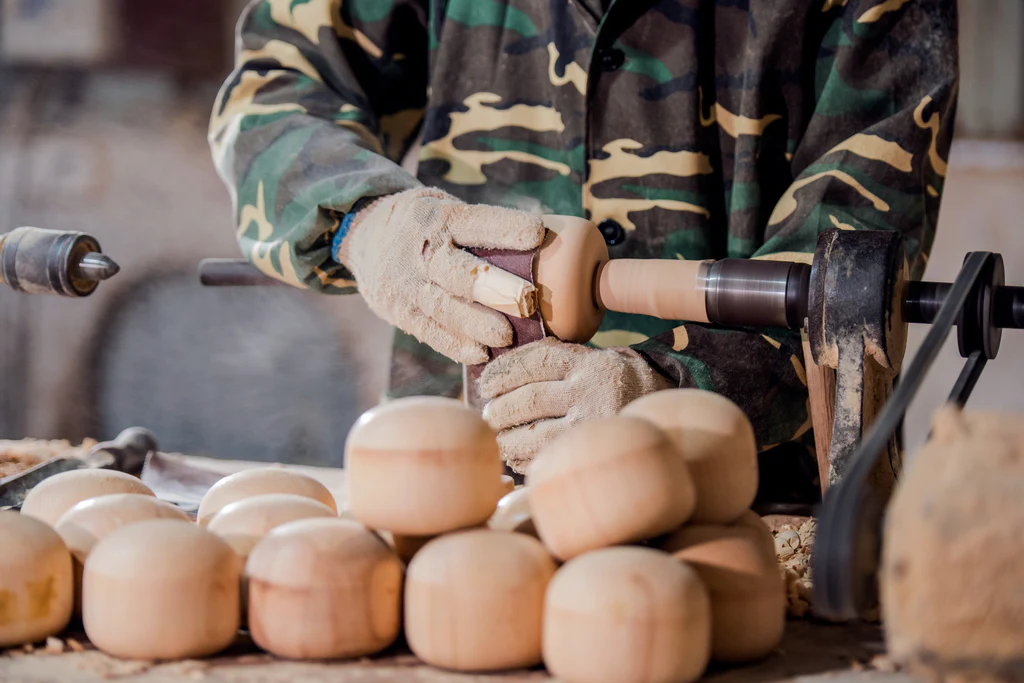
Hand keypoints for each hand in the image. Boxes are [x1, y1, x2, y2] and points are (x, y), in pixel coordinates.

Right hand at [338, 187, 544, 364]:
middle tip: (527, 300)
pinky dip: (455, 345)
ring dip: (477, 324)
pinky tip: (480, 354)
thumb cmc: (424, 222)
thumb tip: (547, 243)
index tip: (538, 232)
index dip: (505, 227)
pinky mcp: (399, 311)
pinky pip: (429, 332)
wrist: (362, 235)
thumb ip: (481, 227)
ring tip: (507, 336)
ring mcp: (406, 284)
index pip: (474, 221)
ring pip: (444, 307)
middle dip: (495, 287)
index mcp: (438, 217)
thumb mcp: (444, 206)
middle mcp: (420, 250)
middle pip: (459, 271)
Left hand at [478, 337, 673, 472]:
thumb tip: (493, 379)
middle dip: (500, 409)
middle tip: (488, 414)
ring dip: (507, 437)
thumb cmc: (606, 383)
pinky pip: (547, 457)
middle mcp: (591, 390)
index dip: (502, 373)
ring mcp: (593, 423)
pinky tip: (516, 456)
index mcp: (586, 362)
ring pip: (535, 433)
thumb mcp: (587, 361)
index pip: (533, 362)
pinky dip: (524, 458)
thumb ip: (550, 363)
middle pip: (530, 399)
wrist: (657, 407)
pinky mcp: (592, 449)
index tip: (486, 384)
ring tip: (498, 437)